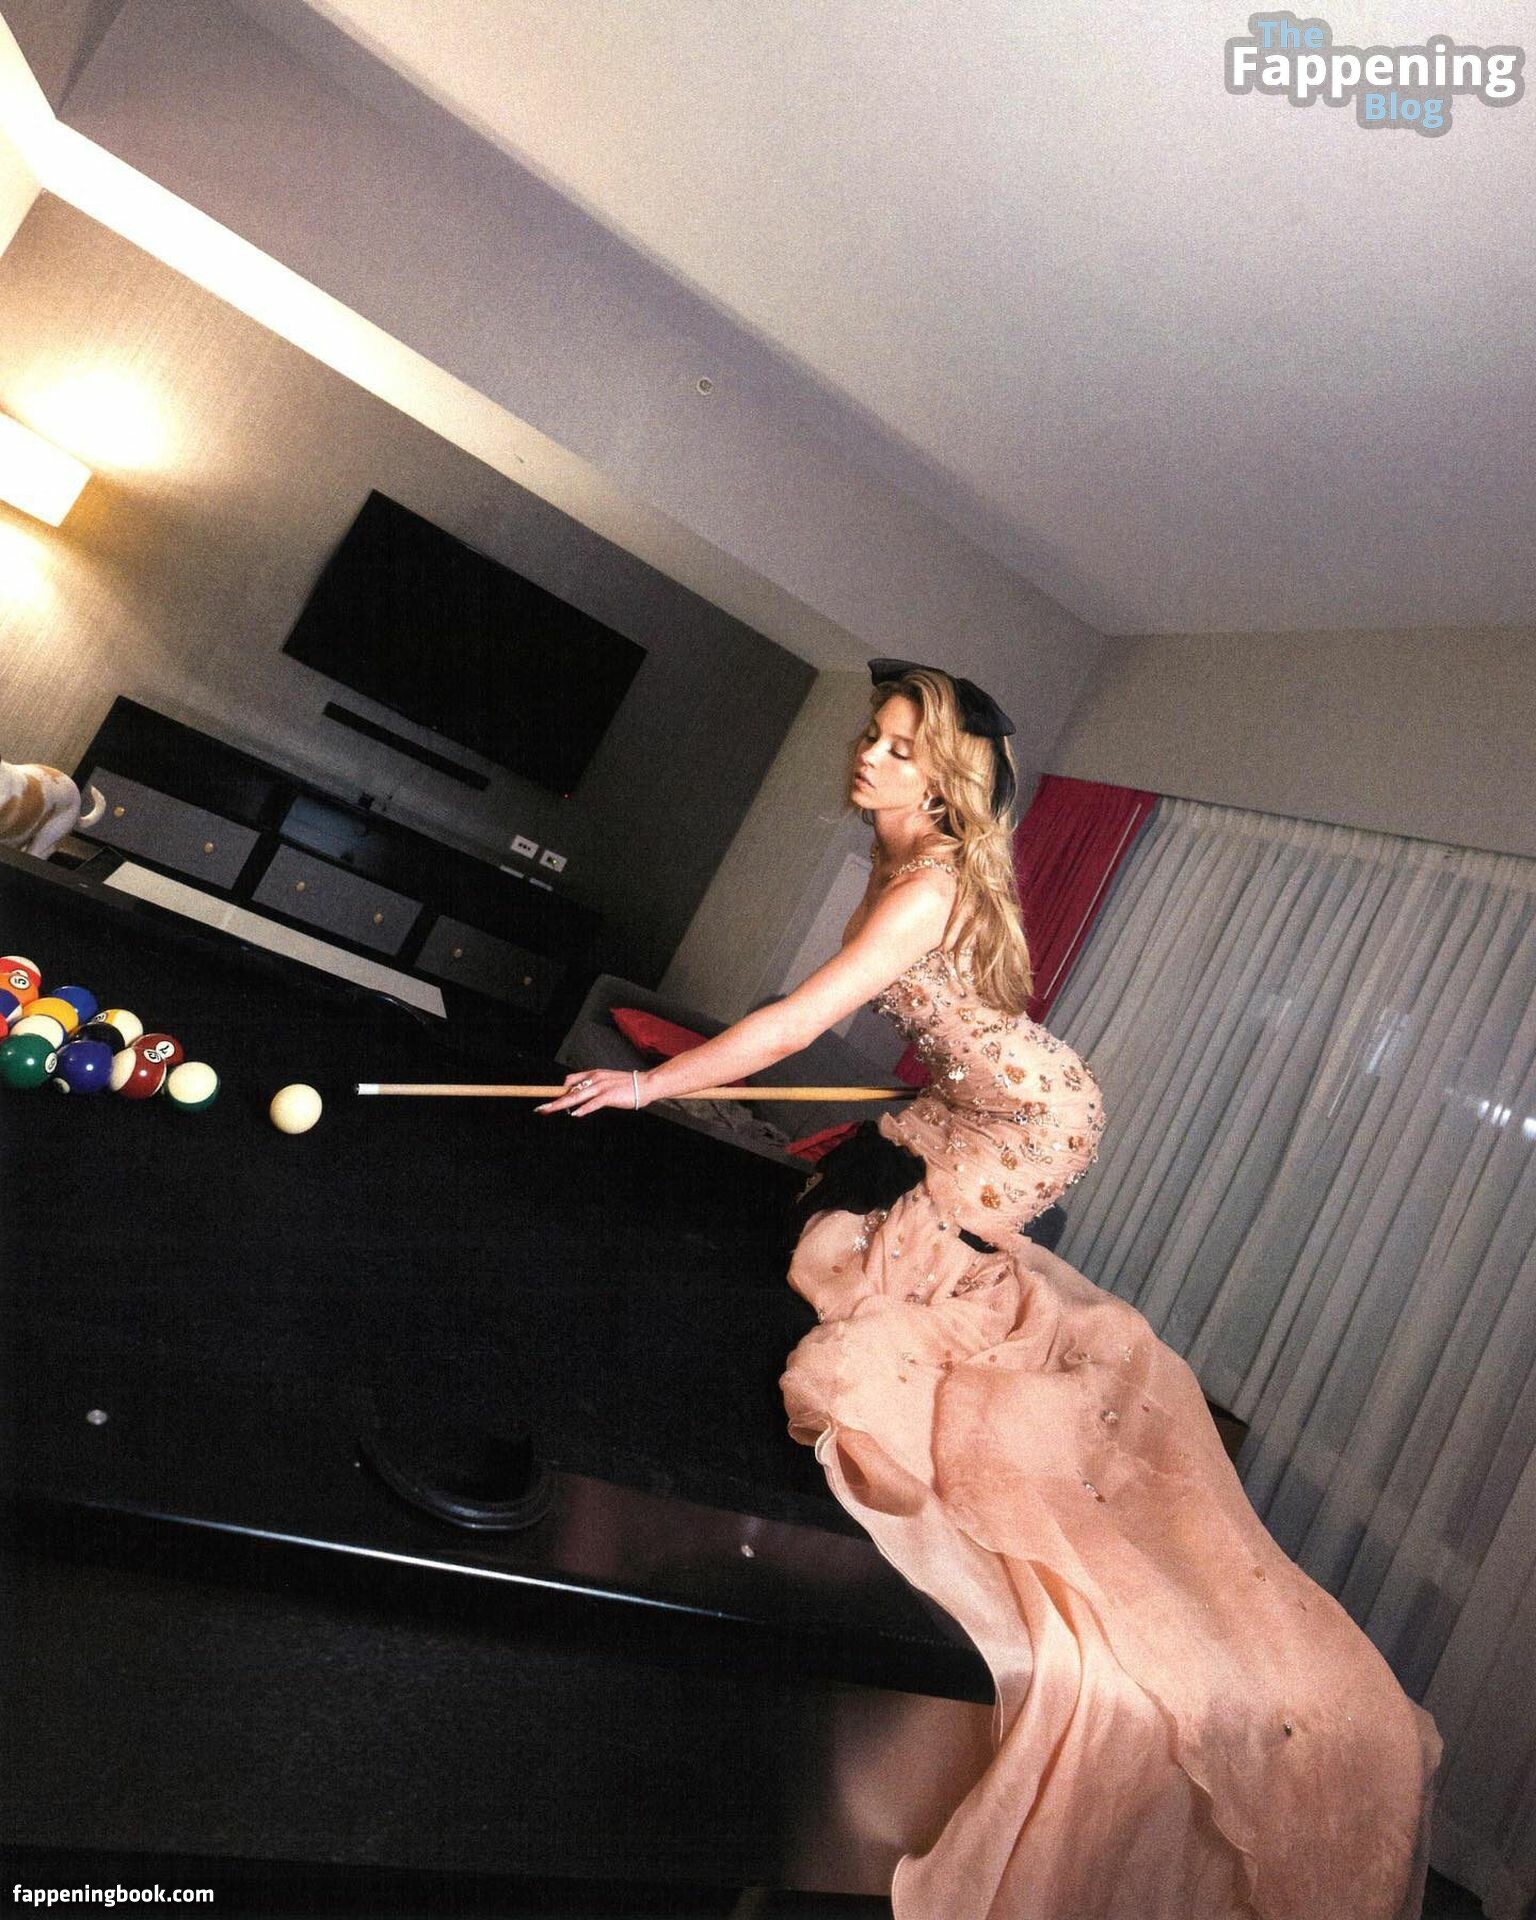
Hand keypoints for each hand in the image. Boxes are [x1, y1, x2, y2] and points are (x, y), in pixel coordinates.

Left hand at [535, 1068, 650, 1116]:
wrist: (646, 1084)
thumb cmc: (627, 1085)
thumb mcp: (607, 1082)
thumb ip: (593, 1088)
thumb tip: (580, 1099)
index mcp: (593, 1074)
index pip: (571, 1080)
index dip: (558, 1089)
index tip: (547, 1097)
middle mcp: (595, 1079)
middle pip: (569, 1091)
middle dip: (554, 1101)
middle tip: (541, 1108)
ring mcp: (602, 1087)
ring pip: (577, 1097)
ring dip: (562, 1105)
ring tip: (550, 1110)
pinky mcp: (610, 1095)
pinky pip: (593, 1103)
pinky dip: (584, 1109)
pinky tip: (575, 1114)